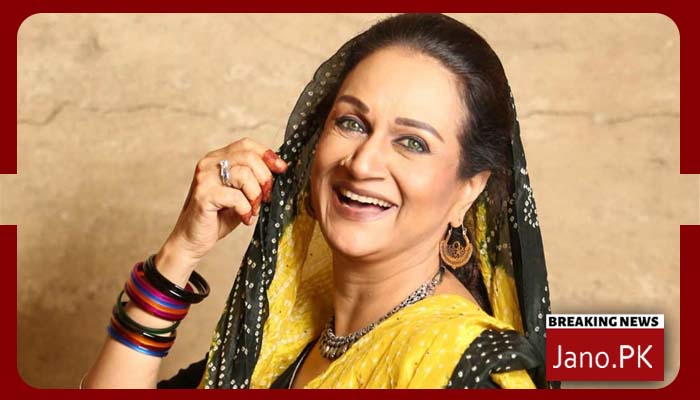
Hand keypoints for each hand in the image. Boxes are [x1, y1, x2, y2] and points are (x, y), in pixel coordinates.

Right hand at [158, 138, 287, 270]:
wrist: (192, 240)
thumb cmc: (218, 217)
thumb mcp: (241, 193)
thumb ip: (254, 179)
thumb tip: (280, 168)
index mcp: (216, 158)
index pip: (246, 144)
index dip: (267, 155)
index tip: (281, 169)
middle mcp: (208, 164)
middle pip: (248, 157)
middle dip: (265, 178)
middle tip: (265, 197)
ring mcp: (204, 178)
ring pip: (244, 174)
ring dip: (255, 195)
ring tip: (252, 209)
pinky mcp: (203, 195)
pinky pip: (236, 196)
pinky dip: (245, 208)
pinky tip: (244, 218)